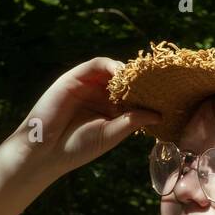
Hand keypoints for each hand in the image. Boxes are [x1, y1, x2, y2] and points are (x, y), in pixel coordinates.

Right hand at [20, 57, 162, 174]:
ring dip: (129, 72)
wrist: (44, 150)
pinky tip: (123, 75)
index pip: (135, 96)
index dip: (150, 94)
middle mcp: (101, 96)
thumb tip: (159, 115)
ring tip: (144, 77)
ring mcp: (89, 85)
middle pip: (127, 80)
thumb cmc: (76, 147)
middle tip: (163, 80)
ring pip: (115, 70)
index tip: (169, 96)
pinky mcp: (75, 77)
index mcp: (111, 110)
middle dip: (144, 79)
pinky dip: (111, 66)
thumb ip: (132, 121)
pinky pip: (97, 64)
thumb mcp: (110, 134)